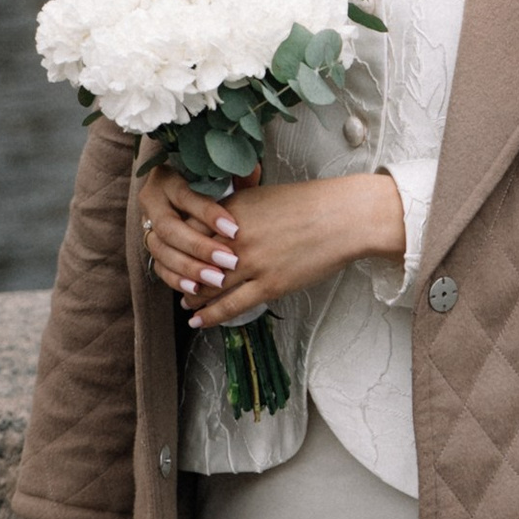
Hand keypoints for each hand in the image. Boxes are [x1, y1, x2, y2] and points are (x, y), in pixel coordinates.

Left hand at [138, 164, 404, 327]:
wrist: (344, 217)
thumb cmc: (312, 203)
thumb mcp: (265, 196)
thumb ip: (239, 210)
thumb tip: (223, 224)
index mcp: (232, 211)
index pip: (189, 232)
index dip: (178, 247)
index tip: (174, 255)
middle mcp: (235, 237)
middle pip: (193, 261)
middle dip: (180, 275)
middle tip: (174, 284)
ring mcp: (251, 263)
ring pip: (208, 286)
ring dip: (193, 298)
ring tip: (186, 305)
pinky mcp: (269, 284)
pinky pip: (231, 305)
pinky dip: (210, 316)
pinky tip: (198, 322)